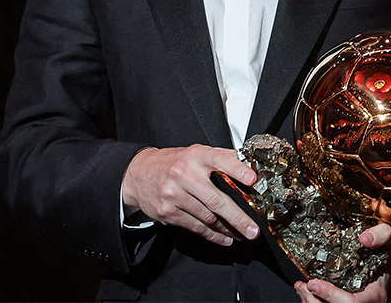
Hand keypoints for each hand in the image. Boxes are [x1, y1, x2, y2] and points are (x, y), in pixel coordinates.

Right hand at [120, 145, 259, 245]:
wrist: (138, 173)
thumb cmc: (171, 163)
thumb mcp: (194, 153)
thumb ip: (218, 159)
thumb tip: (246, 167)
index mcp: (195, 156)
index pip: (220, 159)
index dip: (237, 169)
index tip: (252, 179)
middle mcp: (184, 174)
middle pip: (216, 199)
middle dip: (237, 217)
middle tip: (252, 228)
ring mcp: (174, 194)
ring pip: (207, 217)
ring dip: (227, 229)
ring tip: (241, 234)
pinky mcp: (168, 212)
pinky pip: (195, 227)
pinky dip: (212, 234)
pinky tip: (224, 237)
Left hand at [294, 224, 390, 302]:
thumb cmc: (390, 257)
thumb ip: (381, 235)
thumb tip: (365, 238)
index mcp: (375, 295)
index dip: (331, 296)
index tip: (314, 282)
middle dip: (315, 301)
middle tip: (303, 285)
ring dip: (311, 301)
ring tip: (301, 287)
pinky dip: (313, 301)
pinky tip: (306, 291)